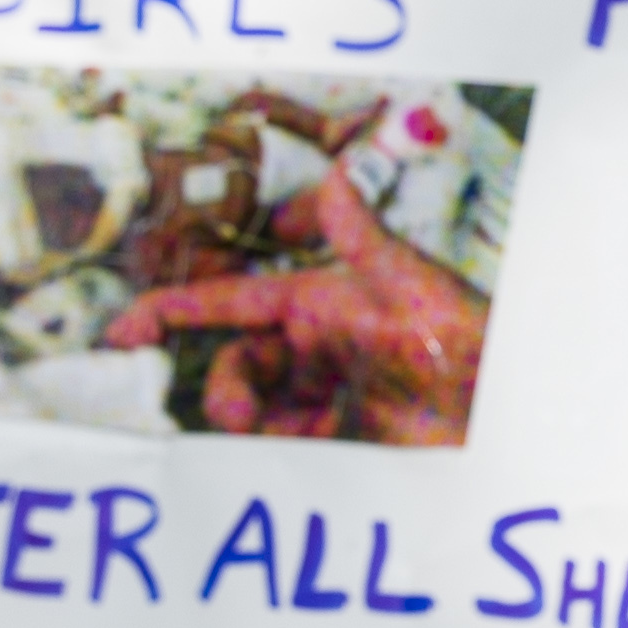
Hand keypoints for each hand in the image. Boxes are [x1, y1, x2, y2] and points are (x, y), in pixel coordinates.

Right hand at [103, 170, 487, 444]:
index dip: (173, 313)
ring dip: (243, 419)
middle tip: (233, 415)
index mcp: (319, 303)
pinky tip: (288, 452)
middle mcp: (314, 347)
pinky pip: (281, 444)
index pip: (231, 303)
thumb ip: (361, 236)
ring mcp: (324, 393)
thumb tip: (333, 175)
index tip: (122, 332)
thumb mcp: (410, 281)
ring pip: (252, 406)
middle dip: (223, 387)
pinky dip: (269, 450)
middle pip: (237, 364)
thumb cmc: (465, 332)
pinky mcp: (339, 438)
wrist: (505, 409)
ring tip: (258, 436)